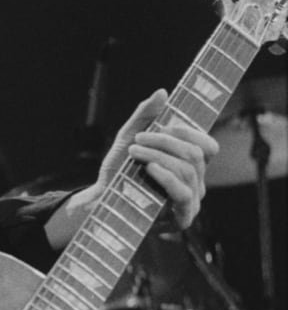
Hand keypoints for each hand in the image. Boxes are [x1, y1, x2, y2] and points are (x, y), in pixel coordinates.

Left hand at [92, 90, 218, 228]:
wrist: (101, 199)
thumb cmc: (119, 171)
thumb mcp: (129, 138)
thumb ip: (145, 116)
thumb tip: (162, 92)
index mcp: (190, 164)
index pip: (207, 145)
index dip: (189, 132)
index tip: (162, 126)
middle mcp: (196, 182)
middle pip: (194, 154)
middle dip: (164, 142)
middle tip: (137, 141)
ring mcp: (191, 201)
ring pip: (187, 170)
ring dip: (158, 155)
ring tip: (134, 152)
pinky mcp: (182, 217)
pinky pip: (183, 193)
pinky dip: (166, 176)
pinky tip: (149, 168)